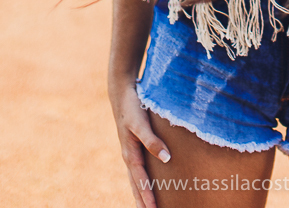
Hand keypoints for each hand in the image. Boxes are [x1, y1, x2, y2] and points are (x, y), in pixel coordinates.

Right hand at [109, 81, 170, 207]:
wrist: (121, 92)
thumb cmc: (132, 107)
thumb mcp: (141, 123)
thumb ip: (152, 140)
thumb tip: (166, 158)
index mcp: (130, 154)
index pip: (141, 182)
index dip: (148, 198)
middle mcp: (129, 157)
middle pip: (136, 186)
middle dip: (143, 203)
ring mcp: (130, 153)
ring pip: (136, 180)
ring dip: (141, 195)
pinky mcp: (133, 146)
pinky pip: (138, 170)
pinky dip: (141, 182)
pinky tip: (147, 184)